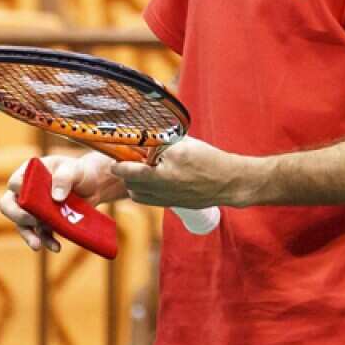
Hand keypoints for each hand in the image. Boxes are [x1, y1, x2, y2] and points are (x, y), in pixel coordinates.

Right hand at [0, 152, 125, 252]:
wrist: (93, 185)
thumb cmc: (79, 172)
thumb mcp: (74, 170)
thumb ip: (64, 178)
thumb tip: (56, 198)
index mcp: (28, 174)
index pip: (14, 183)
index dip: (19, 191)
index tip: (29, 199)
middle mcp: (25, 193)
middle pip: (9, 205)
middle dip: (18, 215)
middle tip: (32, 220)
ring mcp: (32, 209)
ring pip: (22, 224)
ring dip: (29, 235)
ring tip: (38, 245)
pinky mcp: (43, 222)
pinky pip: (40, 234)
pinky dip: (46, 241)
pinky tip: (56, 247)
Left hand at [111, 137, 248, 208]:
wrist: (229, 182)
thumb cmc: (210, 160)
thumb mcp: (186, 144)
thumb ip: (163, 143)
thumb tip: (145, 140)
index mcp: (164, 169)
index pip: (130, 167)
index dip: (119, 163)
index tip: (114, 157)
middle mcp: (162, 185)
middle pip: (131, 182)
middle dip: (127, 172)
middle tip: (130, 160)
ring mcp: (167, 197)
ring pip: (136, 192)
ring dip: (134, 182)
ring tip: (141, 172)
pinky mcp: (171, 204)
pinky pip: (147, 199)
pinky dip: (143, 191)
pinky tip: (152, 181)